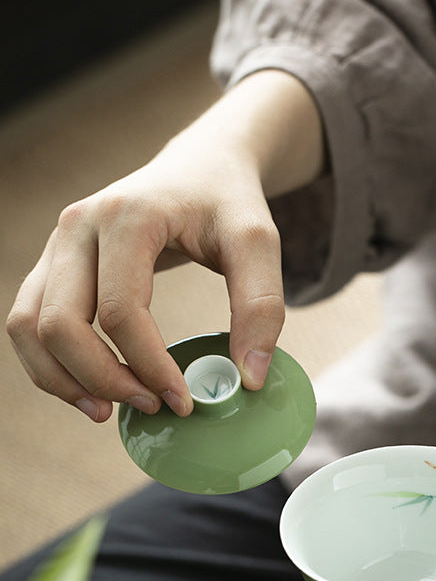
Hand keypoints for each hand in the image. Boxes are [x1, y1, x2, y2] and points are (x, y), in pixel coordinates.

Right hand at [6, 70, 323, 421]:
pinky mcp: (54, 264)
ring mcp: (58, 244)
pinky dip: (50, 364)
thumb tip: (247, 379)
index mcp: (128, 217)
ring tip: (108, 413)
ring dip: (62, 379)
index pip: (121, 310)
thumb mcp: (258, 244)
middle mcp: (79, 226)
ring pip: (29, 326)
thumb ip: (262, 307)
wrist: (200, 167)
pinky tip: (91, 391)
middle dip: (103, 378)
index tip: (185, 401)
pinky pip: (28, 322)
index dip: (149, 366)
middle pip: (61, 323)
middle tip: (153, 407)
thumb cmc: (227, 203)